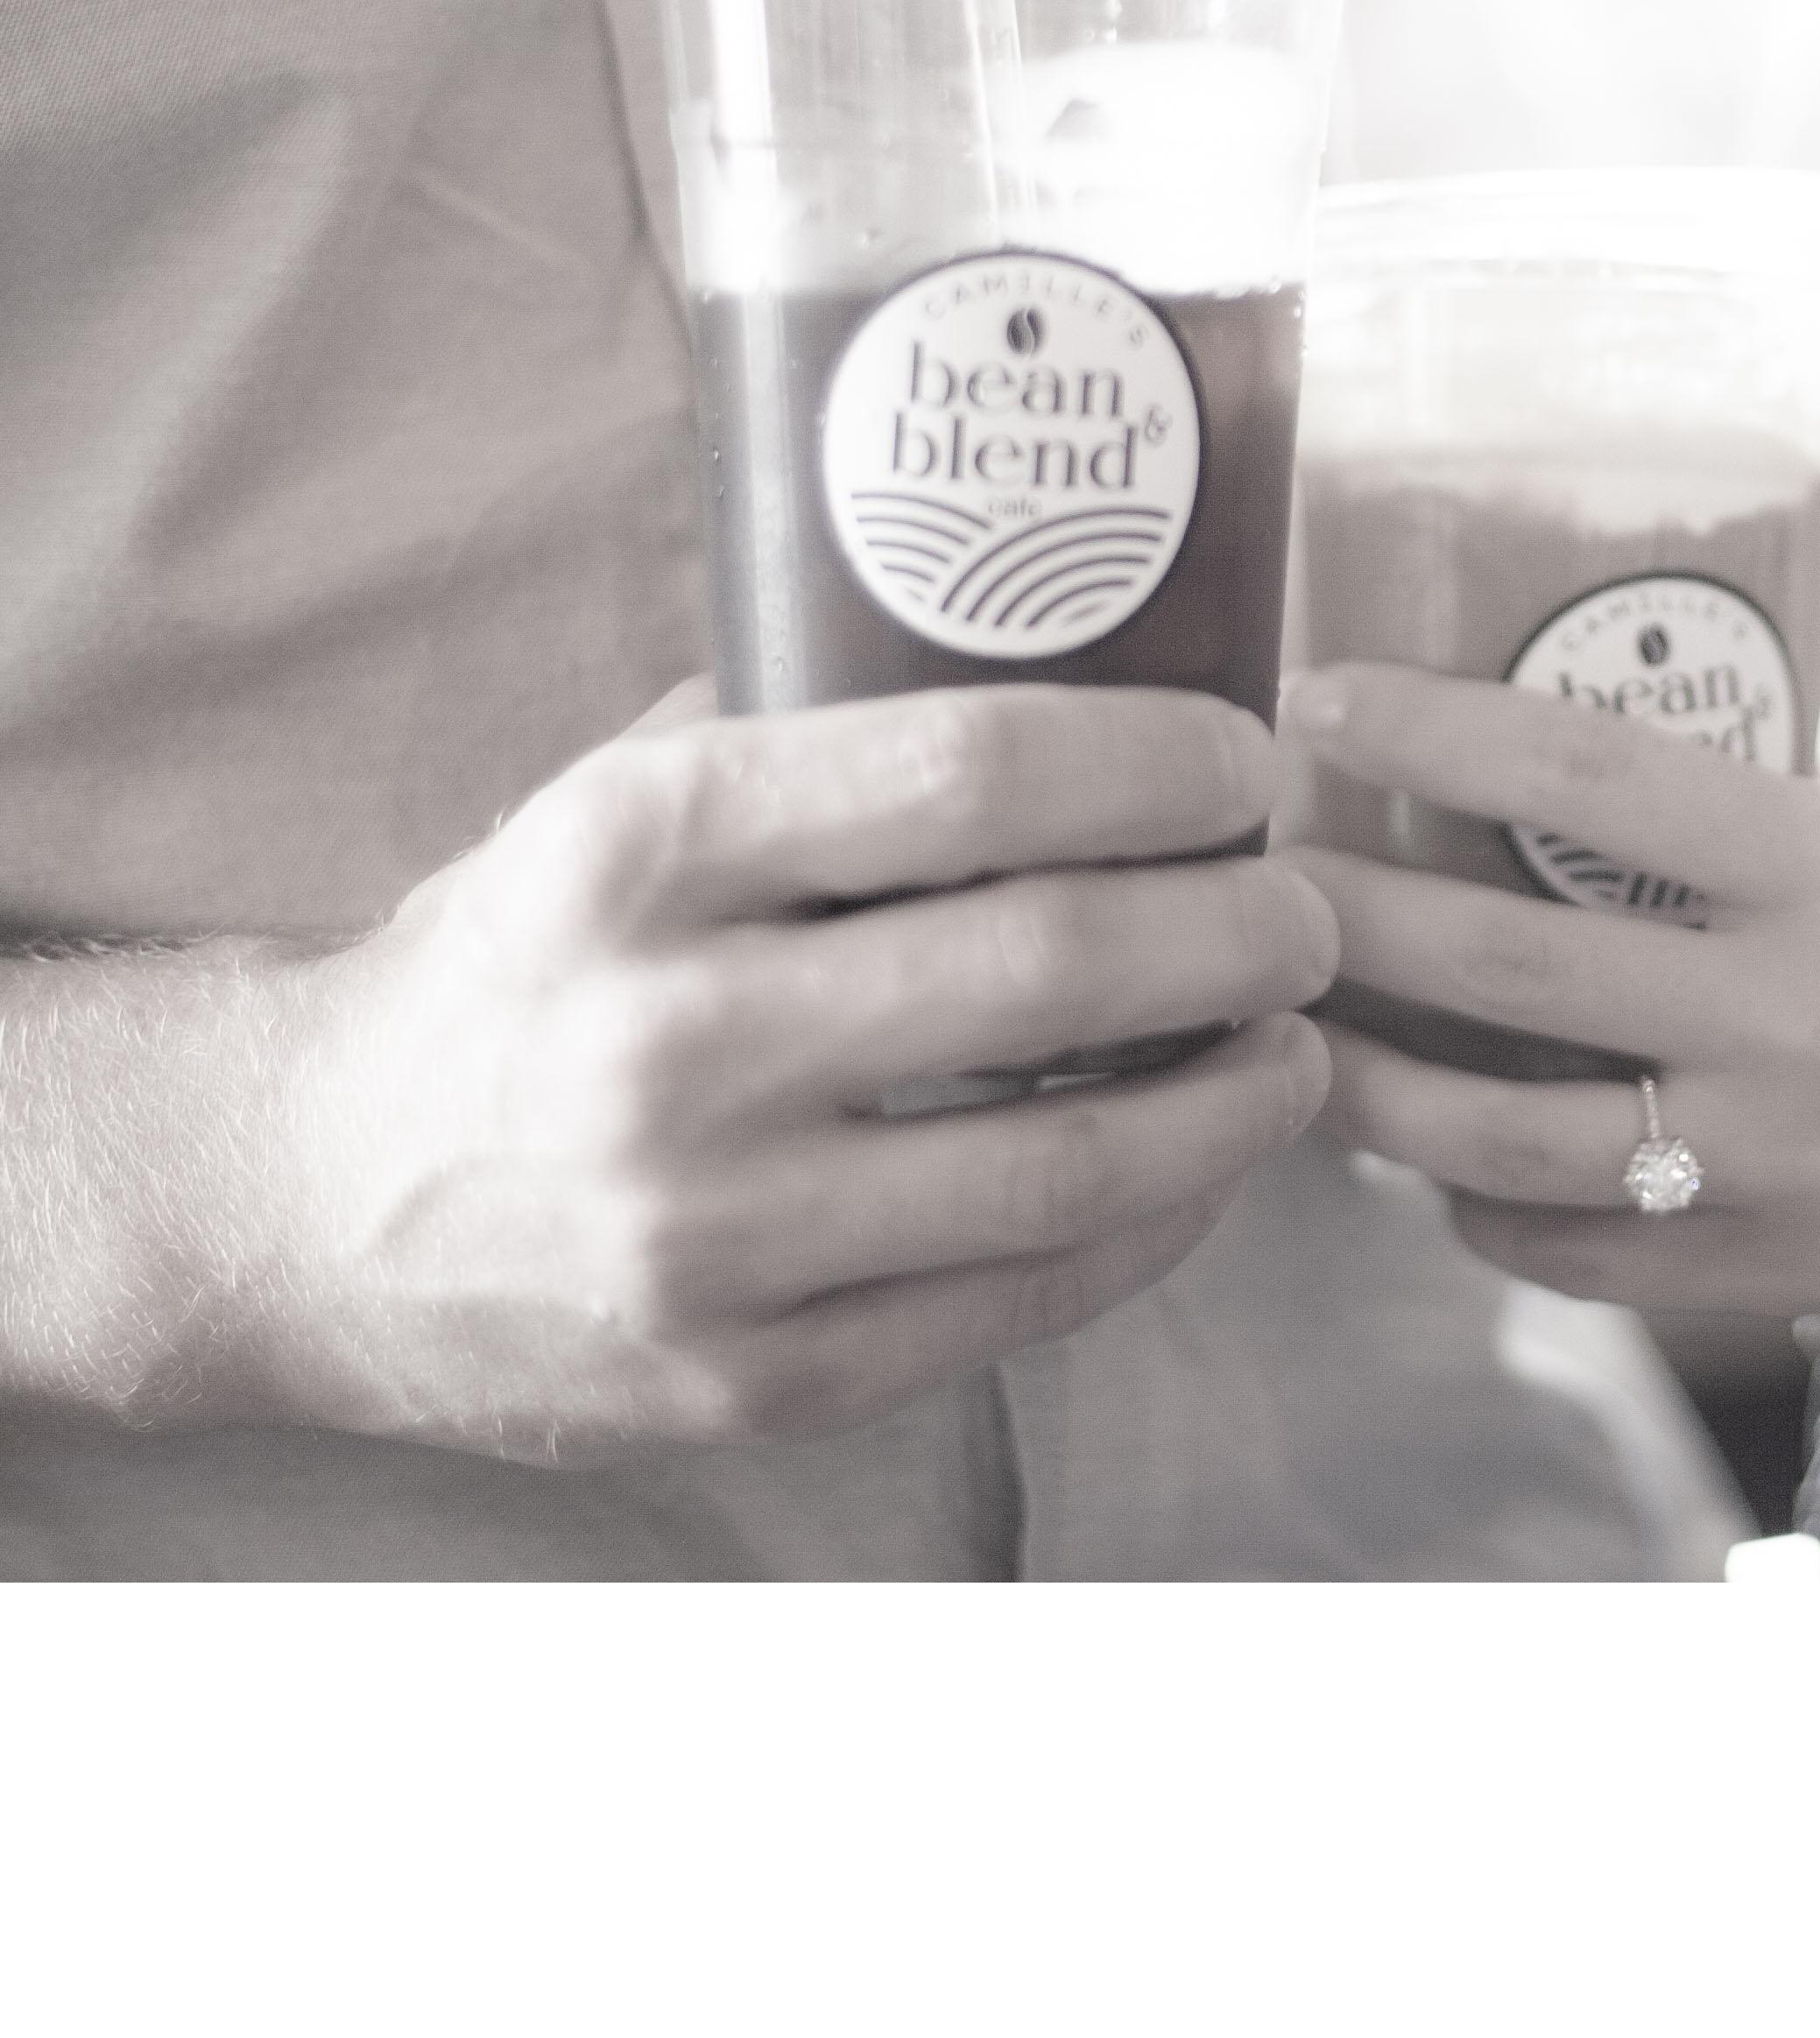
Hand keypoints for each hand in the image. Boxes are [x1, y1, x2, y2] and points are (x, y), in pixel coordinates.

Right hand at [185, 679, 1336, 1460]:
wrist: (295, 1203)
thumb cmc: (509, 964)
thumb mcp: (606, 801)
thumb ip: (802, 731)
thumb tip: (1058, 660)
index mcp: (641, 849)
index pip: (971, 772)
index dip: (1157, 760)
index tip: (1243, 762)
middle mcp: (668, 1040)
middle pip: (1054, 961)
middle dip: (1242, 926)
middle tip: (1306, 906)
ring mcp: (708, 1234)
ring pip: (1069, 1162)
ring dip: (1236, 1094)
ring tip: (1298, 1040)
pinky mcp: (745, 1378)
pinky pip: (1018, 1301)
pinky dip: (1155, 1227)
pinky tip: (1205, 1166)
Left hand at [1281, 663, 1819, 1360]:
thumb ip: (1766, 854)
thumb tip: (1592, 817)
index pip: (1588, 770)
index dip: (1433, 728)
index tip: (1324, 695)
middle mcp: (1791, 1015)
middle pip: (1501, 957)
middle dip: (1347, 916)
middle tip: (1253, 880)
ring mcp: (1781, 1164)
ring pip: (1499, 1134)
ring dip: (1373, 1089)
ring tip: (1303, 1040)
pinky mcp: (1788, 1275)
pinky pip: (1578, 1258)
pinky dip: (1488, 1214)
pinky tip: (1450, 1177)